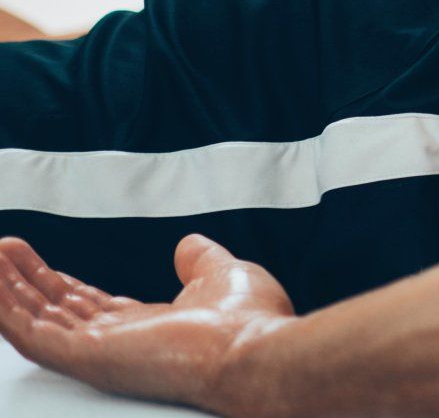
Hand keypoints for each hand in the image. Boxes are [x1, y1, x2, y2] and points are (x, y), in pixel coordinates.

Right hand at [0, 233, 291, 412]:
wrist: (253, 349)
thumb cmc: (250, 322)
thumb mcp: (223, 275)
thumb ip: (199, 261)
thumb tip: (187, 244)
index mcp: (145, 326)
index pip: (88, 305)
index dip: (59, 284)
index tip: (36, 264)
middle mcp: (116, 341)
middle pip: (56, 308)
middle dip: (26, 280)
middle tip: (3, 252)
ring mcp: (97, 351)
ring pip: (37, 318)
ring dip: (9, 289)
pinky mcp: (84, 356)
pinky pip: (30, 331)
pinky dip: (6, 306)